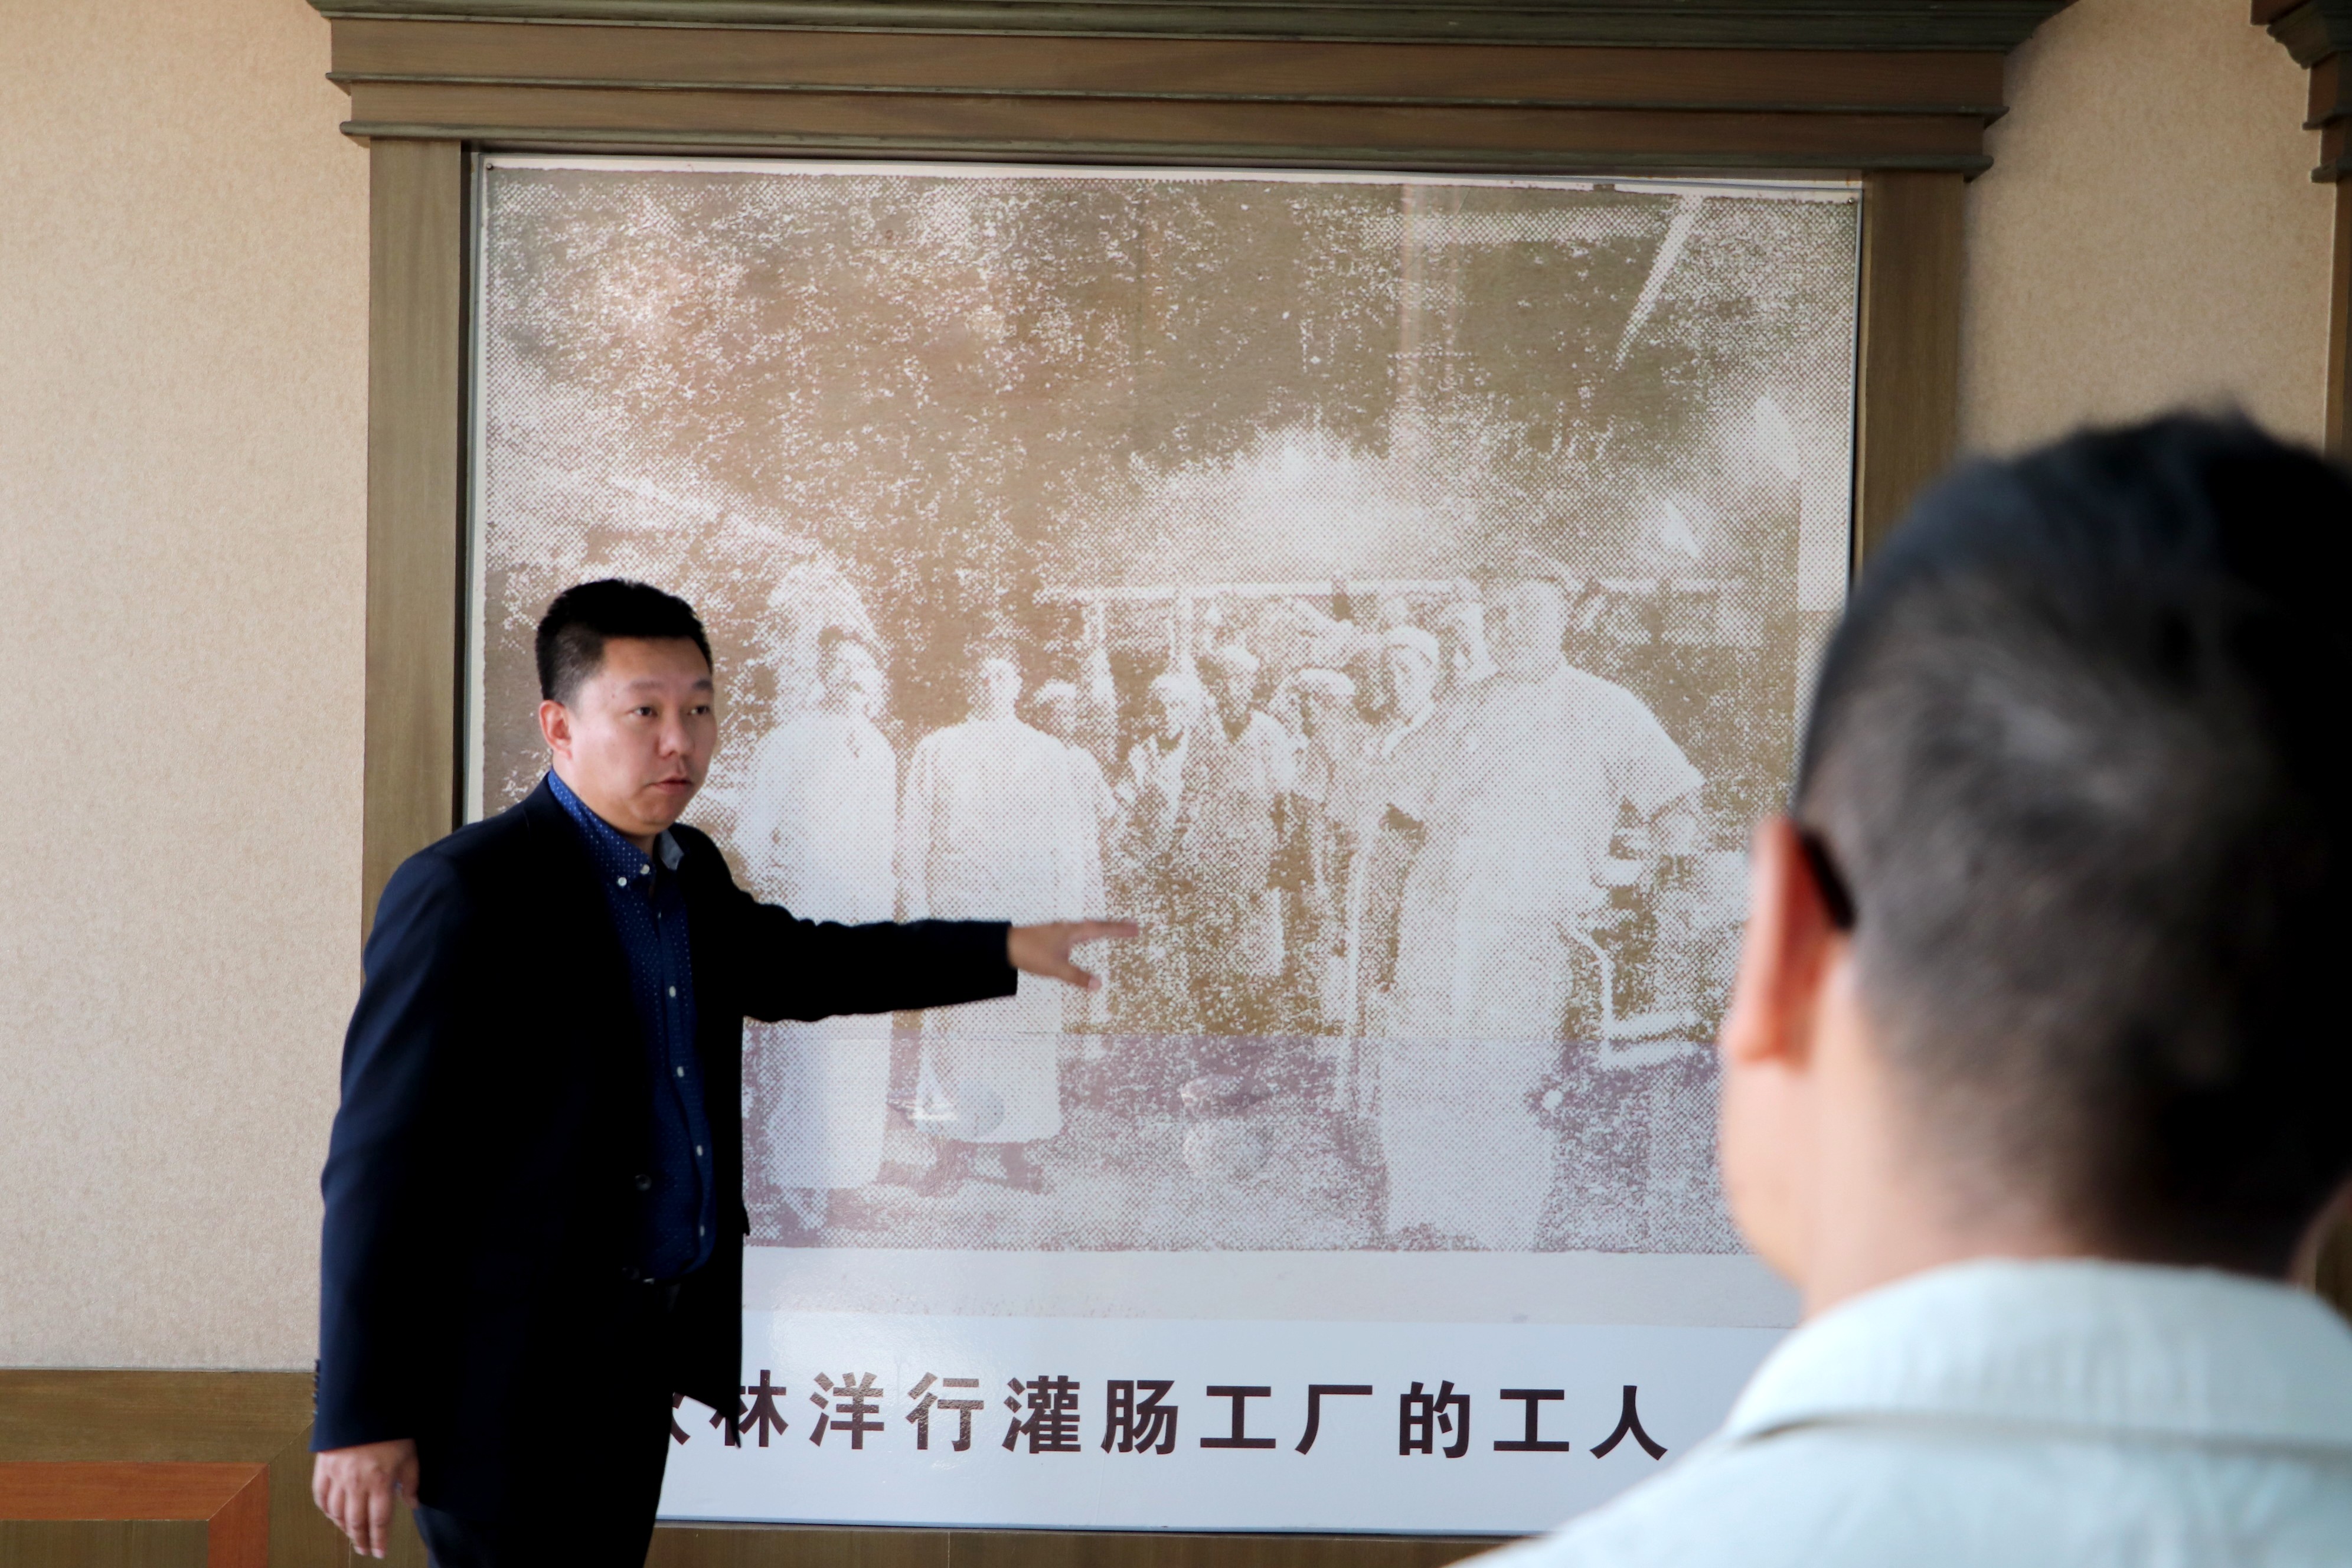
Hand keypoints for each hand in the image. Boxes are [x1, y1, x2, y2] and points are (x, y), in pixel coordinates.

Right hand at [312, 1438, 417, 1558]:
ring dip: (343, 1527)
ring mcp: (337, 1476)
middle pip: (356, 1521)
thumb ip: (411, 1482)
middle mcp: (356, 1483)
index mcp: (380, 1481)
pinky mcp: (323, 1467)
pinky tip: (332, 1514)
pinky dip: (326, 1509)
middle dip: (360, 1539)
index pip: (379, 1520)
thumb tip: (412, 1504)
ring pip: (336, 1512)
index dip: (379, 1539)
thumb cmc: (391, 1429)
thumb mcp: (410, 1455)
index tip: (380, 1552)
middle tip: (364, 1549)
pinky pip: (320, 1496)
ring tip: (351, 1533)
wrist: (365, 1404)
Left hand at [1008, 920, 1137, 989]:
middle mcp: (1068, 927)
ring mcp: (1059, 930)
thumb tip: (1098, 985)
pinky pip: (1077, 931)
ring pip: (1086, 927)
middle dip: (1115, 927)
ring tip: (1113, 930)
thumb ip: (1077, 977)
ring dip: (1101, 928)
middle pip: (1097, 924)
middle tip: (1131, 927)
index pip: (1101, 929)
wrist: (1004, 946)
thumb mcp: (1056, 968)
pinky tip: (1084, 938)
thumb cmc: (1030, 953)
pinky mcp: (1052, 935)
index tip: (1136, 928)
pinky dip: (1088, 933)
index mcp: (1072, 931)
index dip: (1119, 930)